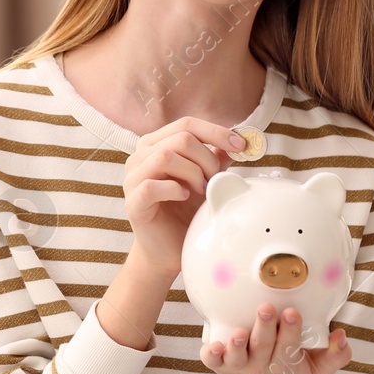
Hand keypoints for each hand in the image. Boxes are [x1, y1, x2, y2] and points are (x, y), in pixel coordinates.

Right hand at [122, 117, 245, 274]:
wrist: (169, 249)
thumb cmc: (185, 211)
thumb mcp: (206, 178)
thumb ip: (216, 157)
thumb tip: (238, 141)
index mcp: (156, 144)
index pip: (187, 124)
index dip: (216, 132)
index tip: (241, 147)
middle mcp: (140, 156)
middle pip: (181, 139)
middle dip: (207, 159)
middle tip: (214, 181)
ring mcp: (133, 178)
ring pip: (165, 157)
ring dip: (193, 174)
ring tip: (202, 191)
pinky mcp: (133, 202)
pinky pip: (152, 186)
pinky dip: (175, 189)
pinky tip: (185, 198)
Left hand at [200, 303, 351, 373]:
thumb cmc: (292, 371)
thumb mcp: (319, 369)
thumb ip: (336, 355)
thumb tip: (341, 335)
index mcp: (286, 363)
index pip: (290, 346)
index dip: (291, 330)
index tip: (292, 313)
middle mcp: (261, 365)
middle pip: (263, 347)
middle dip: (265, 328)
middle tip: (267, 308)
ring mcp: (239, 365)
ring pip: (237, 357)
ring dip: (237, 345)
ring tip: (239, 333)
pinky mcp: (221, 364)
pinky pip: (213, 362)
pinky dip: (211, 355)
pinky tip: (212, 346)